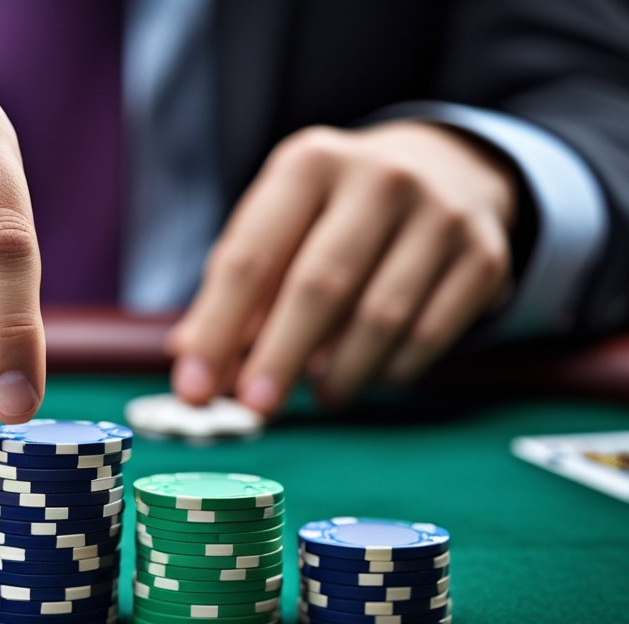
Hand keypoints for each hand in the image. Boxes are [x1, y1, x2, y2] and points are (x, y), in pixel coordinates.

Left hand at [169, 120, 517, 414]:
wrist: (449, 170)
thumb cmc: (334, 216)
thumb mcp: (278, 228)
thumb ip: (232, 293)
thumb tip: (189, 361)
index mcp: (309, 164)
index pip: (250, 257)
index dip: (218, 328)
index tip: (193, 389)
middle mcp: (379, 180)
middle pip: (319, 286)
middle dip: (278, 358)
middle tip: (254, 410)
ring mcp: (441, 216)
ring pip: (380, 319)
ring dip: (338, 374)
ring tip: (317, 394)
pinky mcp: (484, 257)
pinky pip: (428, 338)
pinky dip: (388, 372)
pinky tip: (366, 375)